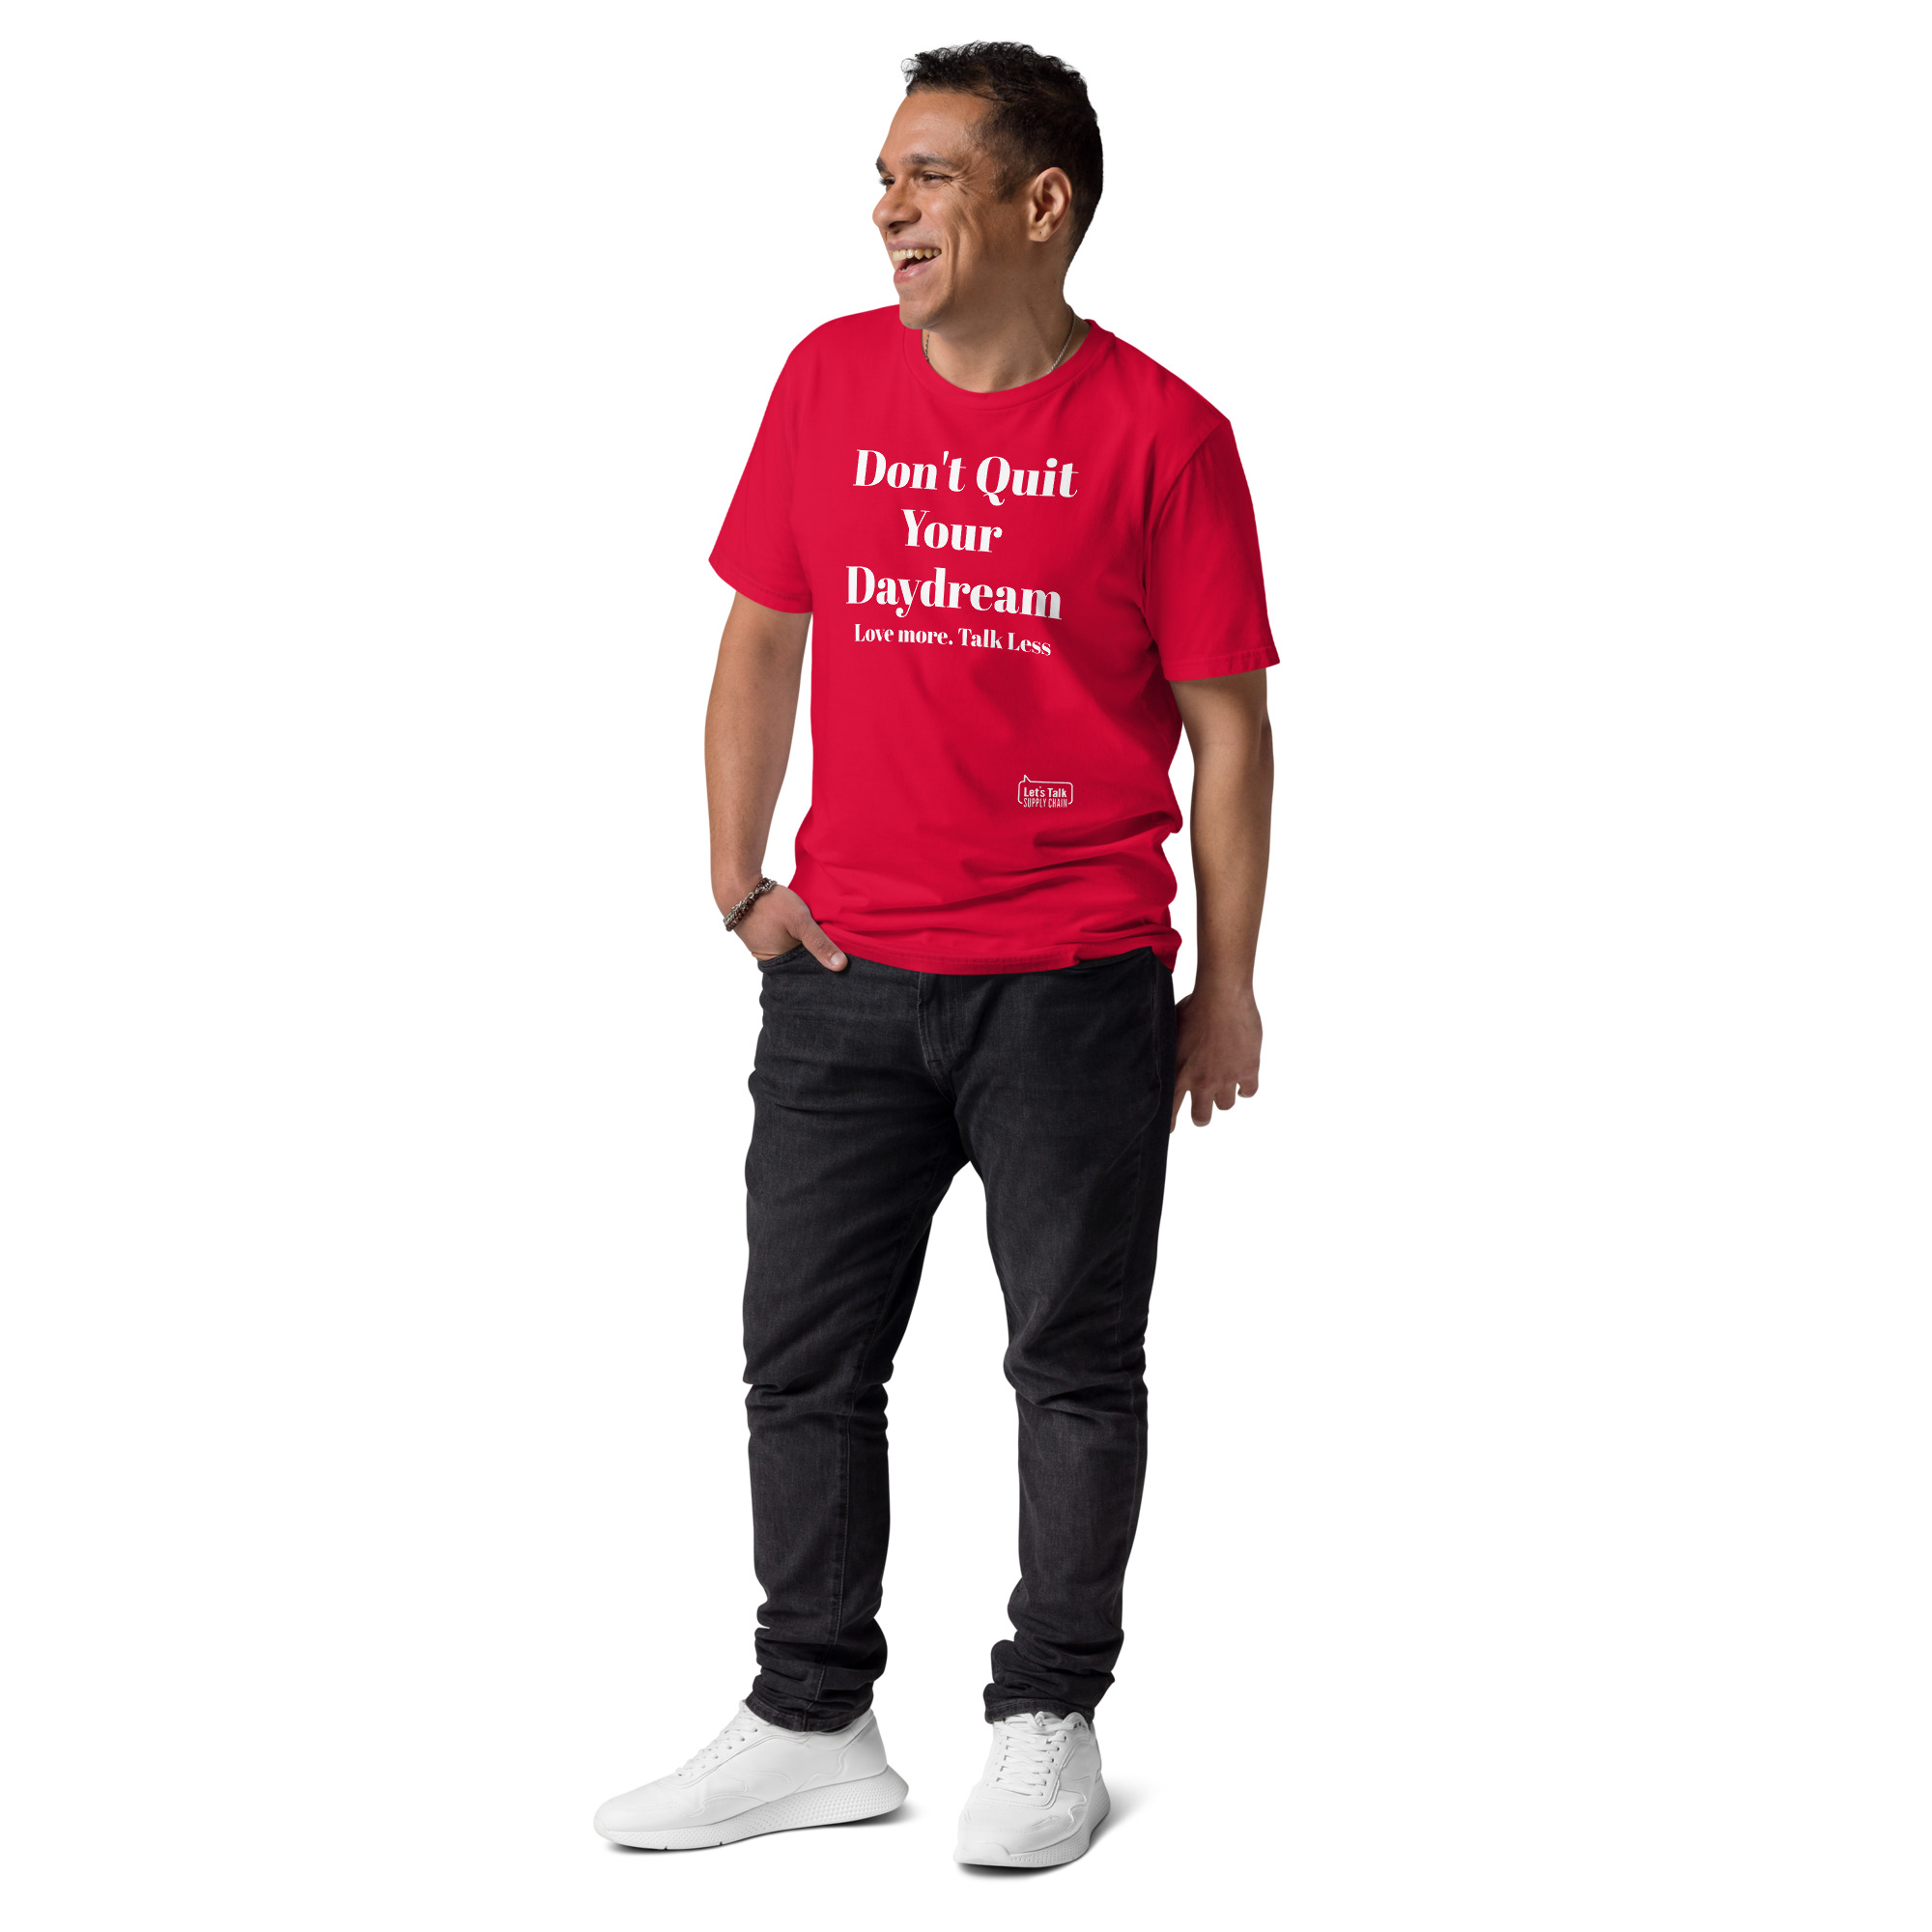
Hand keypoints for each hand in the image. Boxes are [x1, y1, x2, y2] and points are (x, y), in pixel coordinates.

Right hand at [726, 881, 847, 969]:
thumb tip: (841, 966)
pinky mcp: (759, 931)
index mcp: (778, 962)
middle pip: (798, 955)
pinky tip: (797, 920)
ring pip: (789, 943)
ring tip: (813, 927)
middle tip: (828, 936)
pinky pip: (780, 934)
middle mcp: (768, 957)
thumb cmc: (769, 904)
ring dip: (800, 936)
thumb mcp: (800, 921)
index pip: (806, 966)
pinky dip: (789, 929)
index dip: (821, 959)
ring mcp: (762, 944)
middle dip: (811, 948)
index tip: (837, 952)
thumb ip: (819, 943)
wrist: (738, 886)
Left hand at [1170, 985, 1261, 1129]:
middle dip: (1201, 1116)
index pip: (1170, 1110)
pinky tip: (1243, 1081)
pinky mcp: (1248, 1070)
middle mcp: (1201, 1081)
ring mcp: (1226, 1078)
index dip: (1170, 1123)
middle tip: (1201, 1111)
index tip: (1170, 1129)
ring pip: (1225, 1105)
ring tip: (1223, 1086)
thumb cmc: (1193, 1006)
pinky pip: (1249, 1091)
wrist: (1222, 997)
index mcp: (1179, 1072)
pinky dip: (1246, 1088)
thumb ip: (1167, 1049)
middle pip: (1201, 1116)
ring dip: (1223, 1098)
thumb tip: (1157, 1052)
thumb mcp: (1170, 1030)